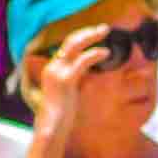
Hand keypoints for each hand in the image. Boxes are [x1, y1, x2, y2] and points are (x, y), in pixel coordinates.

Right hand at [30, 24, 114, 143]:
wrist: (51, 129)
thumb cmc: (61, 114)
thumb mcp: (68, 91)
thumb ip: (75, 79)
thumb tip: (88, 70)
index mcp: (52, 69)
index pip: (66, 46)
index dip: (81, 37)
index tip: (95, 33)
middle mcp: (52, 67)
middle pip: (69, 41)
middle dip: (87, 32)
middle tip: (105, 28)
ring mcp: (58, 73)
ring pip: (74, 45)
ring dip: (91, 36)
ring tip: (106, 31)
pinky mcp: (66, 80)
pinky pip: (83, 60)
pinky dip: (95, 53)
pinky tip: (106, 52)